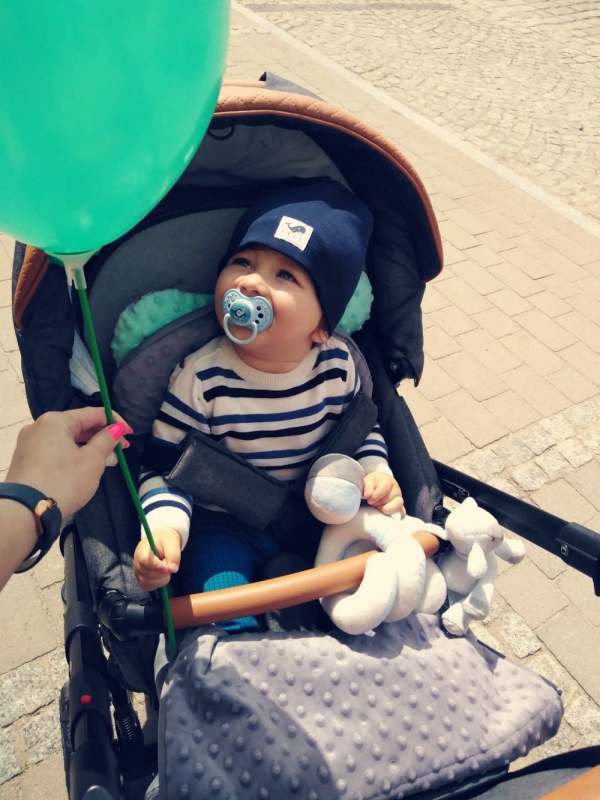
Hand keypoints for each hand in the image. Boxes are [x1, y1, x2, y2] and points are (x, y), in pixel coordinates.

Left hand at [6, 408, 130, 518]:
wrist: (26, 512)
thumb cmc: (64, 481)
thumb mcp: (92, 461)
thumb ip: (107, 440)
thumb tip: (116, 428)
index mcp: (56, 421)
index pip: (93, 414)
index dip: (115, 422)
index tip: (130, 434)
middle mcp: (39, 426)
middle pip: (78, 426)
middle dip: (101, 437)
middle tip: (121, 450)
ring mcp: (30, 444)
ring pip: (66, 440)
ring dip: (88, 448)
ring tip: (106, 462)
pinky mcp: (26, 461)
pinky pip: (55, 451)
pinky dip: (72, 456)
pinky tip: (84, 468)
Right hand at [134, 527, 181, 591]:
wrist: (160, 540)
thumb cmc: (166, 540)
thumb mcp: (172, 543)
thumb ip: (173, 555)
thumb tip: (173, 570)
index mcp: (142, 551)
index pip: (145, 561)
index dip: (157, 567)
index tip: (167, 568)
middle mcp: (137, 563)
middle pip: (149, 574)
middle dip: (163, 572)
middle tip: (168, 563)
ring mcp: (137, 572)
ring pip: (149, 583)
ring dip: (161, 579)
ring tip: (164, 568)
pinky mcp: (141, 579)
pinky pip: (148, 587)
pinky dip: (157, 584)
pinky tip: (161, 576)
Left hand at [363, 471, 404, 516]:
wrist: (379, 484)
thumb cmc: (373, 483)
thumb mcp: (368, 481)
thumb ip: (367, 487)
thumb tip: (368, 495)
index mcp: (388, 481)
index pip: (385, 488)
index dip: (376, 496)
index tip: (369, 500)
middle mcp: (396, 490)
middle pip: (390, 498)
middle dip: (378, 502)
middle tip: (371, 503)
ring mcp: (399, 499)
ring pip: (398, 506)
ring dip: (386, 509)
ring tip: (378, 508)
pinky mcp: (401, 507)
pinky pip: (402, 513)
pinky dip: (393, 514)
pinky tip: (384, 514)